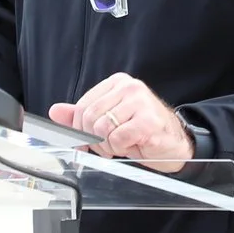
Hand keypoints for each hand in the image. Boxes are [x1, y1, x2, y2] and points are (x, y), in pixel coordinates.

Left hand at [50, 73, 193, 172]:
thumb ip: (83, 115)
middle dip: (94, 140)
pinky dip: (122, 149)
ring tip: (123, 144)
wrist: (176, 144)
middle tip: (109, 146)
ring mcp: (140, 102)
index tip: (87, 142)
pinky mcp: (148, 120)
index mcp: (117, 83)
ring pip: (102, 129)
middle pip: (89, 118)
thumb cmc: (143, 132)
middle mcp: (129, 87)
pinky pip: (118, 139)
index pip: (82, 106)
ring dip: (109, 146)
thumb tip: (56, 111)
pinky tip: (134, 146)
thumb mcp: (110, 121)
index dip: (79, 130)